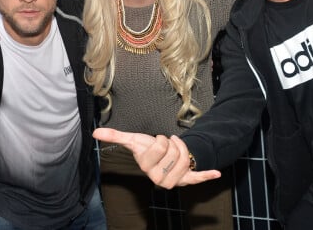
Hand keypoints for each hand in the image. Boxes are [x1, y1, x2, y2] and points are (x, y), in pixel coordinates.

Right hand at [93, 128, 220, 188]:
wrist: (164, 157)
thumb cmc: (149, 149)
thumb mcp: (134, 141)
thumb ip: (116, 137)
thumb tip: (95, 132)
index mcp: (147, 168)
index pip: (160, 147)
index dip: (162, 140)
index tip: (159, 141)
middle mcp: (159, 178)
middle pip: (175, 153)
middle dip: (174, 143)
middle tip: (170, 144)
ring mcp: (174, 180)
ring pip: (186, 159)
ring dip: (185, 148)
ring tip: (178, 147)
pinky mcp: (188, 179)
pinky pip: (197, 177)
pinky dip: (207, 175)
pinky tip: (217, 173)